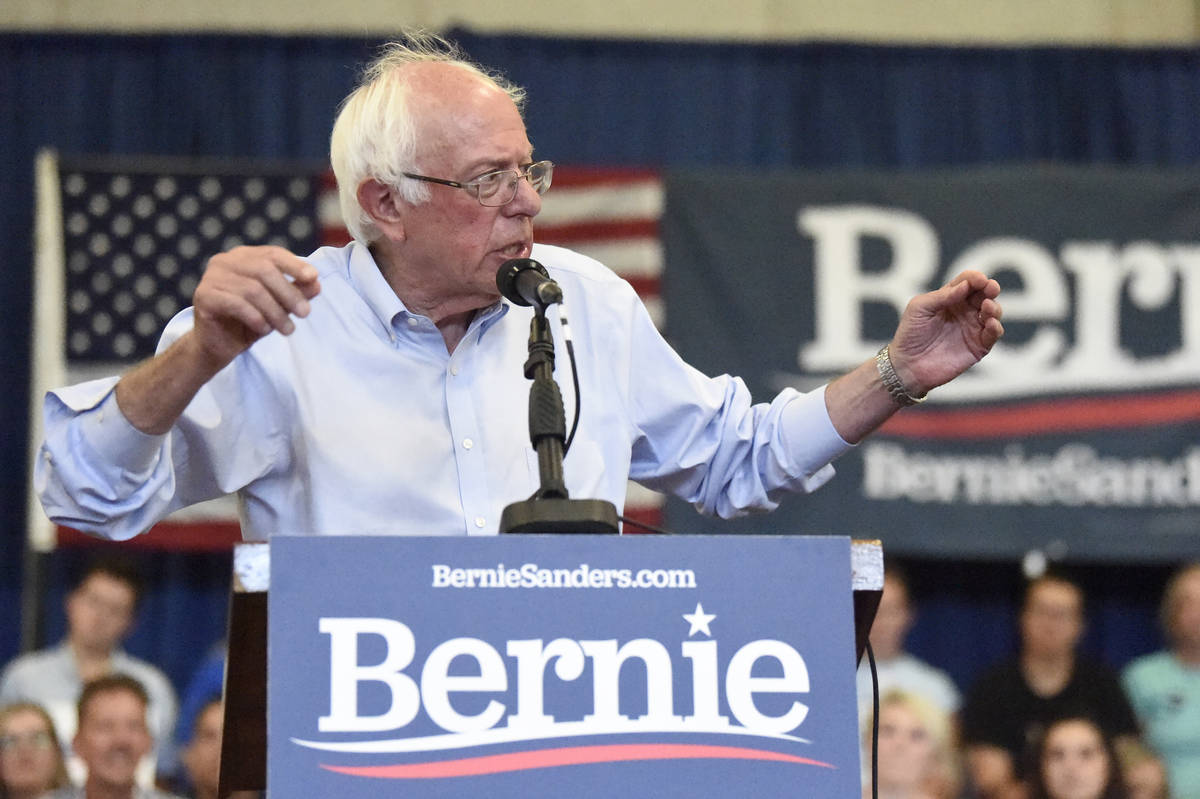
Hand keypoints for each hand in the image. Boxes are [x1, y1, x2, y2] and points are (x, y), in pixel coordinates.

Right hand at [191, 245, 321, 368]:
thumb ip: (295, 292)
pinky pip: (236, 304)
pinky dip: (256, 318)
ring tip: (288, 329)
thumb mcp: (278, 306)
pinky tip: (265, 330)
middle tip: (305, 313)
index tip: (313, 277)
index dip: (294, 264)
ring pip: (253, 289)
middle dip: (289, 293)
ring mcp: (211, 277)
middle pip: (264, 270)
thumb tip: (316, 283)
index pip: (272, 254)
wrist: (217, 346)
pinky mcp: (204, 296)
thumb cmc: (249, 321)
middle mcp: (225, 261)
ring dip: (275, 311)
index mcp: (243, 257)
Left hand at [888, 269, 1002, 394]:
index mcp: (950, 298)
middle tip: (991, 288)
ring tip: (987, 307)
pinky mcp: (978, 346)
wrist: (907, 365)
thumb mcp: (919, 308)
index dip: (975, 278)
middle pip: (984, 294)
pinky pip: (993, 334)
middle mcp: (964, 311)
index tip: (979, 280)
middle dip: (990, 289)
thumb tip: (965, 285)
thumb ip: (942, 296)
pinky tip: (990, 323)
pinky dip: (996, 327)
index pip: (968, 282)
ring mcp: (972, 328)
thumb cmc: (909, 334)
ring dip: (994, 307)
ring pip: (993, 312)